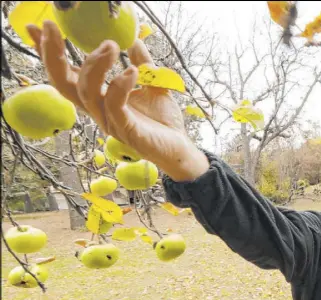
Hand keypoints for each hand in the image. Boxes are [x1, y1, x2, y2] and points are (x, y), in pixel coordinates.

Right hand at [26, 21, 208, 181]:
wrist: (179, 148)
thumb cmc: (163, 120)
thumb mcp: (152, 83)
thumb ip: (142, 61)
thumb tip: (133, 39)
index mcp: (99, 99)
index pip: (67, 76)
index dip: (50, 54)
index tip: (39, 28)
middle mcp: (98, 111)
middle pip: (63, 84)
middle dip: (53, 56)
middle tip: (53, 29)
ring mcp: (110, 122)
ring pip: (86, 92)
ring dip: (95, 65)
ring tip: (111, 46)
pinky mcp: (126, 131)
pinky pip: (114, 105)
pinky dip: (120, 85)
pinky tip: (132, 71)